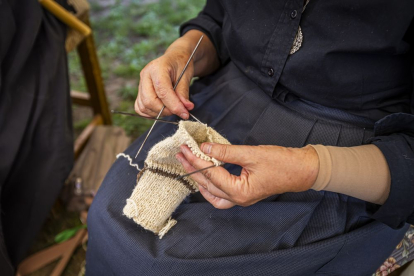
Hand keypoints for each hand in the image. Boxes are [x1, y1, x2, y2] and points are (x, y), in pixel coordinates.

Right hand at [135, 48, 194, 119]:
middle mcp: (145, 75)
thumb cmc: (181, 64)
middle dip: (165, 110)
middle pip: (149, 101)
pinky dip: (150, 113)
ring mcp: (140, 83)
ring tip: (171, 108)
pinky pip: (140, 108)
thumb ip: (183, 93)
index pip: (162, 91)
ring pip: (144, 106)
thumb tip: (186, 108)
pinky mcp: (140, 91)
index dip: (174, 105)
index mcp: (157, 68)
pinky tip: (162, 109)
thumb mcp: (186, 76)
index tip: (185, 113)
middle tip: (178, 110)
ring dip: (159, 113)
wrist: (175, 58)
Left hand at [176, 143, 318, 208]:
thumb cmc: (282, 163)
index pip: (211, 175)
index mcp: (239, 192)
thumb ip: (225, 152)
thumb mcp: (251, 154)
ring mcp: (241, 199)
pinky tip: (205, 176)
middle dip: (193, 168)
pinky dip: (210, 186)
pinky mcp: (244, 193)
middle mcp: (238, 199)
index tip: (185, 148)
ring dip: (199, 179)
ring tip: (189, 164)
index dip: (196, 160)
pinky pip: (221, 195)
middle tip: (181, 154)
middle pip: (208, 185)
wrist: (302, 170)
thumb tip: (205, 148)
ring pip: (212, 194)